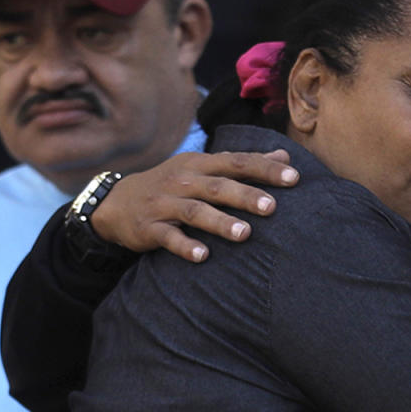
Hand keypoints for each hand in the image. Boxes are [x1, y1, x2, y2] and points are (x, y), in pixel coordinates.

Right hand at [90, 150, 298, 261]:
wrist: (116, 203)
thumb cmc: (173, 185)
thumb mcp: (203, 169)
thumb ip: (243, 164)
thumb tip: (284, 155)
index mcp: (199, 165)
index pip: (237, 162)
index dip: (265, 168)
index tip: (294, 177)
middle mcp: (183, 181)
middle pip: (218, 187)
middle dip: (245, 196)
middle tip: (272, 207)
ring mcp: (165, 204)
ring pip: (195, 212)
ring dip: (219, 222)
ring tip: (244, 234)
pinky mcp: (149, 228)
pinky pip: (168, 237)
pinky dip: (185, 246)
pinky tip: (203, 256)